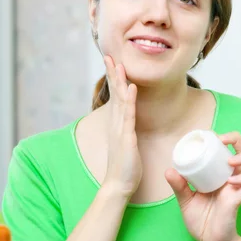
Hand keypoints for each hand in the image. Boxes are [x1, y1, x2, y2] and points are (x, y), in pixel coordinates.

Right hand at [102, 55, 142, 199]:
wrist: (117, 185)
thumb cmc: (124, 168)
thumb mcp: (126, 145)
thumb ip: (126, 132)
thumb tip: (129, 125)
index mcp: (116, 124)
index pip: (115, 97)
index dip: (114, 79)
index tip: (113, 63)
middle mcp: (115, 124)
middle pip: (113, 93)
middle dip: (112, 74)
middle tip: (109, 55)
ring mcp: (119, 130)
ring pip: (119, 100)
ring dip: (119, 81)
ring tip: (119, 63)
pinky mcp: (126, 138)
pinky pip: (128, 115)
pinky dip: (129, 100)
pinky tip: (131, 87)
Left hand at [165, 132, 240, 240]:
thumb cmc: (200, 219)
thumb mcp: (185, 200)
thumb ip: (179, 186)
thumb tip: (169, 170)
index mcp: (219, 175)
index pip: (226, 150)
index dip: (222, 139)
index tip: (209, 135)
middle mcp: (231, 178)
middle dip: (237, 141)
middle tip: (223, 140)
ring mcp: (238, 189)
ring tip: (230, 160)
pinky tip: (231, 181)